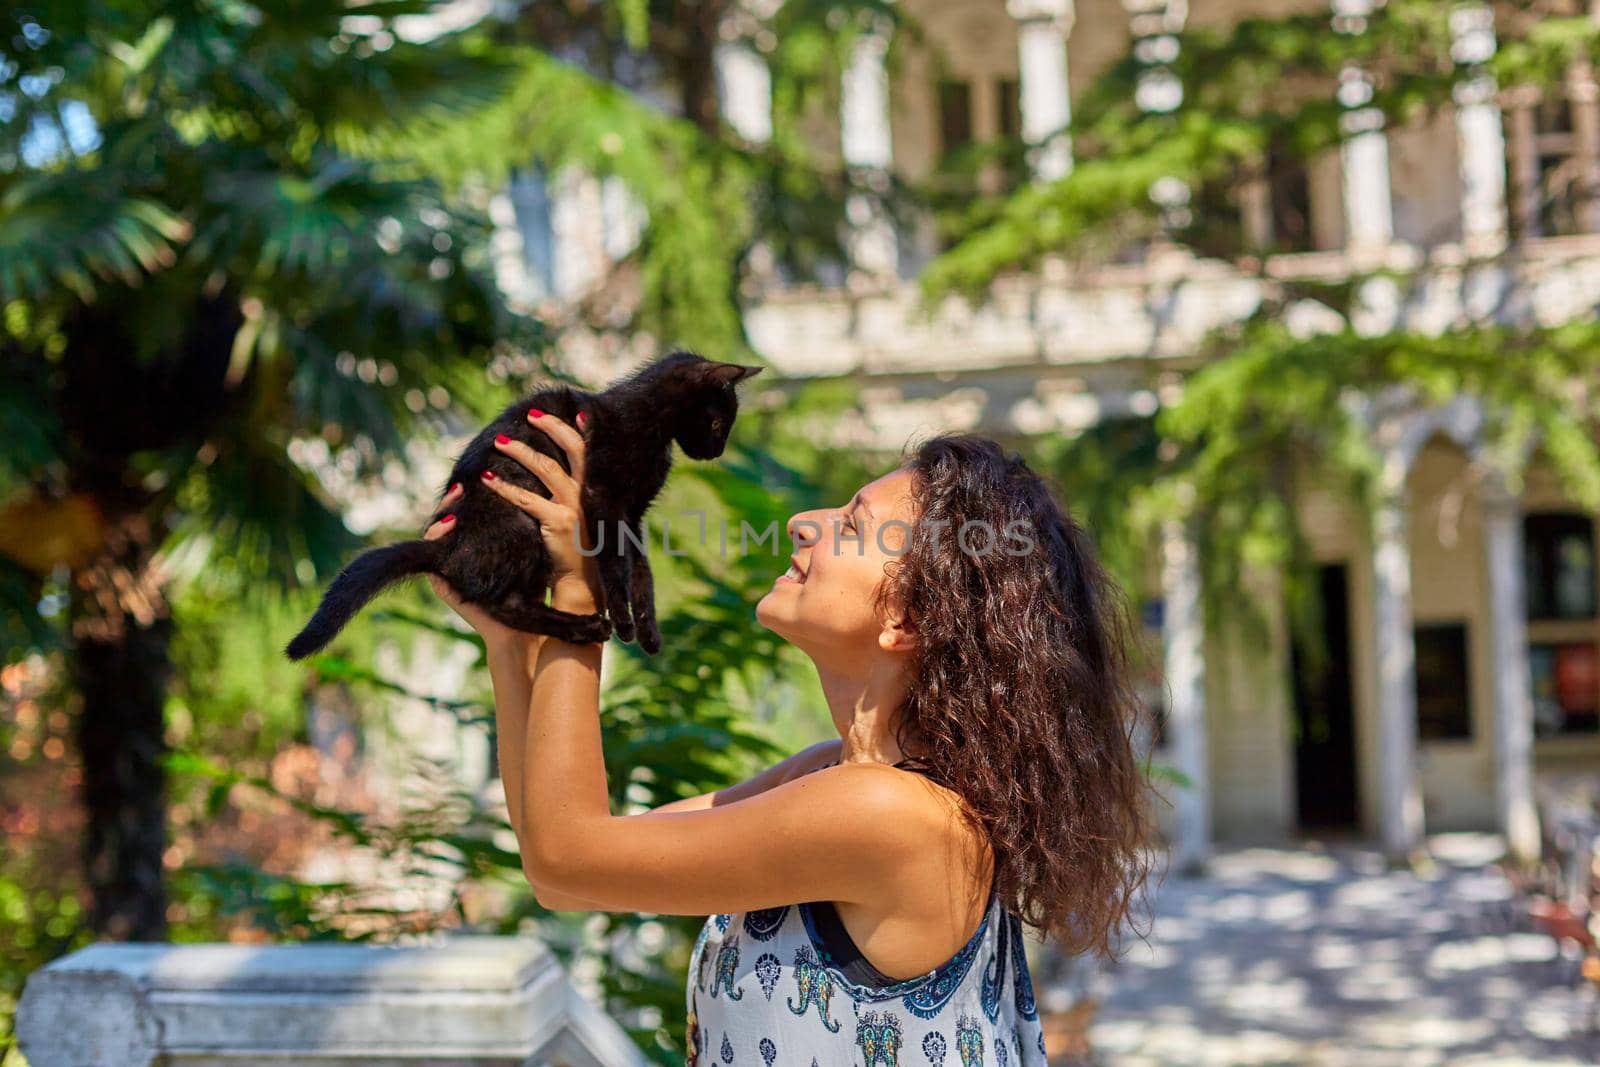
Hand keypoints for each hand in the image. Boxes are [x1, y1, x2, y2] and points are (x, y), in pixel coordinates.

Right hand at [422, 482, 520, 647]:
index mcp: (476, 547)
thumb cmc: (532, 585)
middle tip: (462, 484)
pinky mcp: (441, 584)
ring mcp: (447, 570)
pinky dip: (436, 537)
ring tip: (455, 497)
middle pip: (447, 520)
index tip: (481, 477)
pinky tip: (448, 523)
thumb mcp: (528, 548)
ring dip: (442, 513)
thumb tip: (534, 487)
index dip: (470, 496)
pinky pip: (430, 556)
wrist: (525, 624)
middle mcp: (459, 556)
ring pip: (434, 534)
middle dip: (452, 499)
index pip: (467, 515)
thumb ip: (524, 523)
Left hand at [481, 409, 602, 612]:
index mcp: (595, 490)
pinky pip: (526, 498)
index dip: (576, 429)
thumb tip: (558, 472)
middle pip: (571, 450)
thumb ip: (576, 494)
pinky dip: (504, 487)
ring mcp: (574, 508)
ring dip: (520, 451)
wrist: (584, 585)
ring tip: (500, 442)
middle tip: (531, 414)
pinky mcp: (558, 523)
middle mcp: (588, 494)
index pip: (589, 450)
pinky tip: (488, 479)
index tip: (565, 413)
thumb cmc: (580, 551)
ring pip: (545, 467)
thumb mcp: (584, 517)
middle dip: (551, 427)